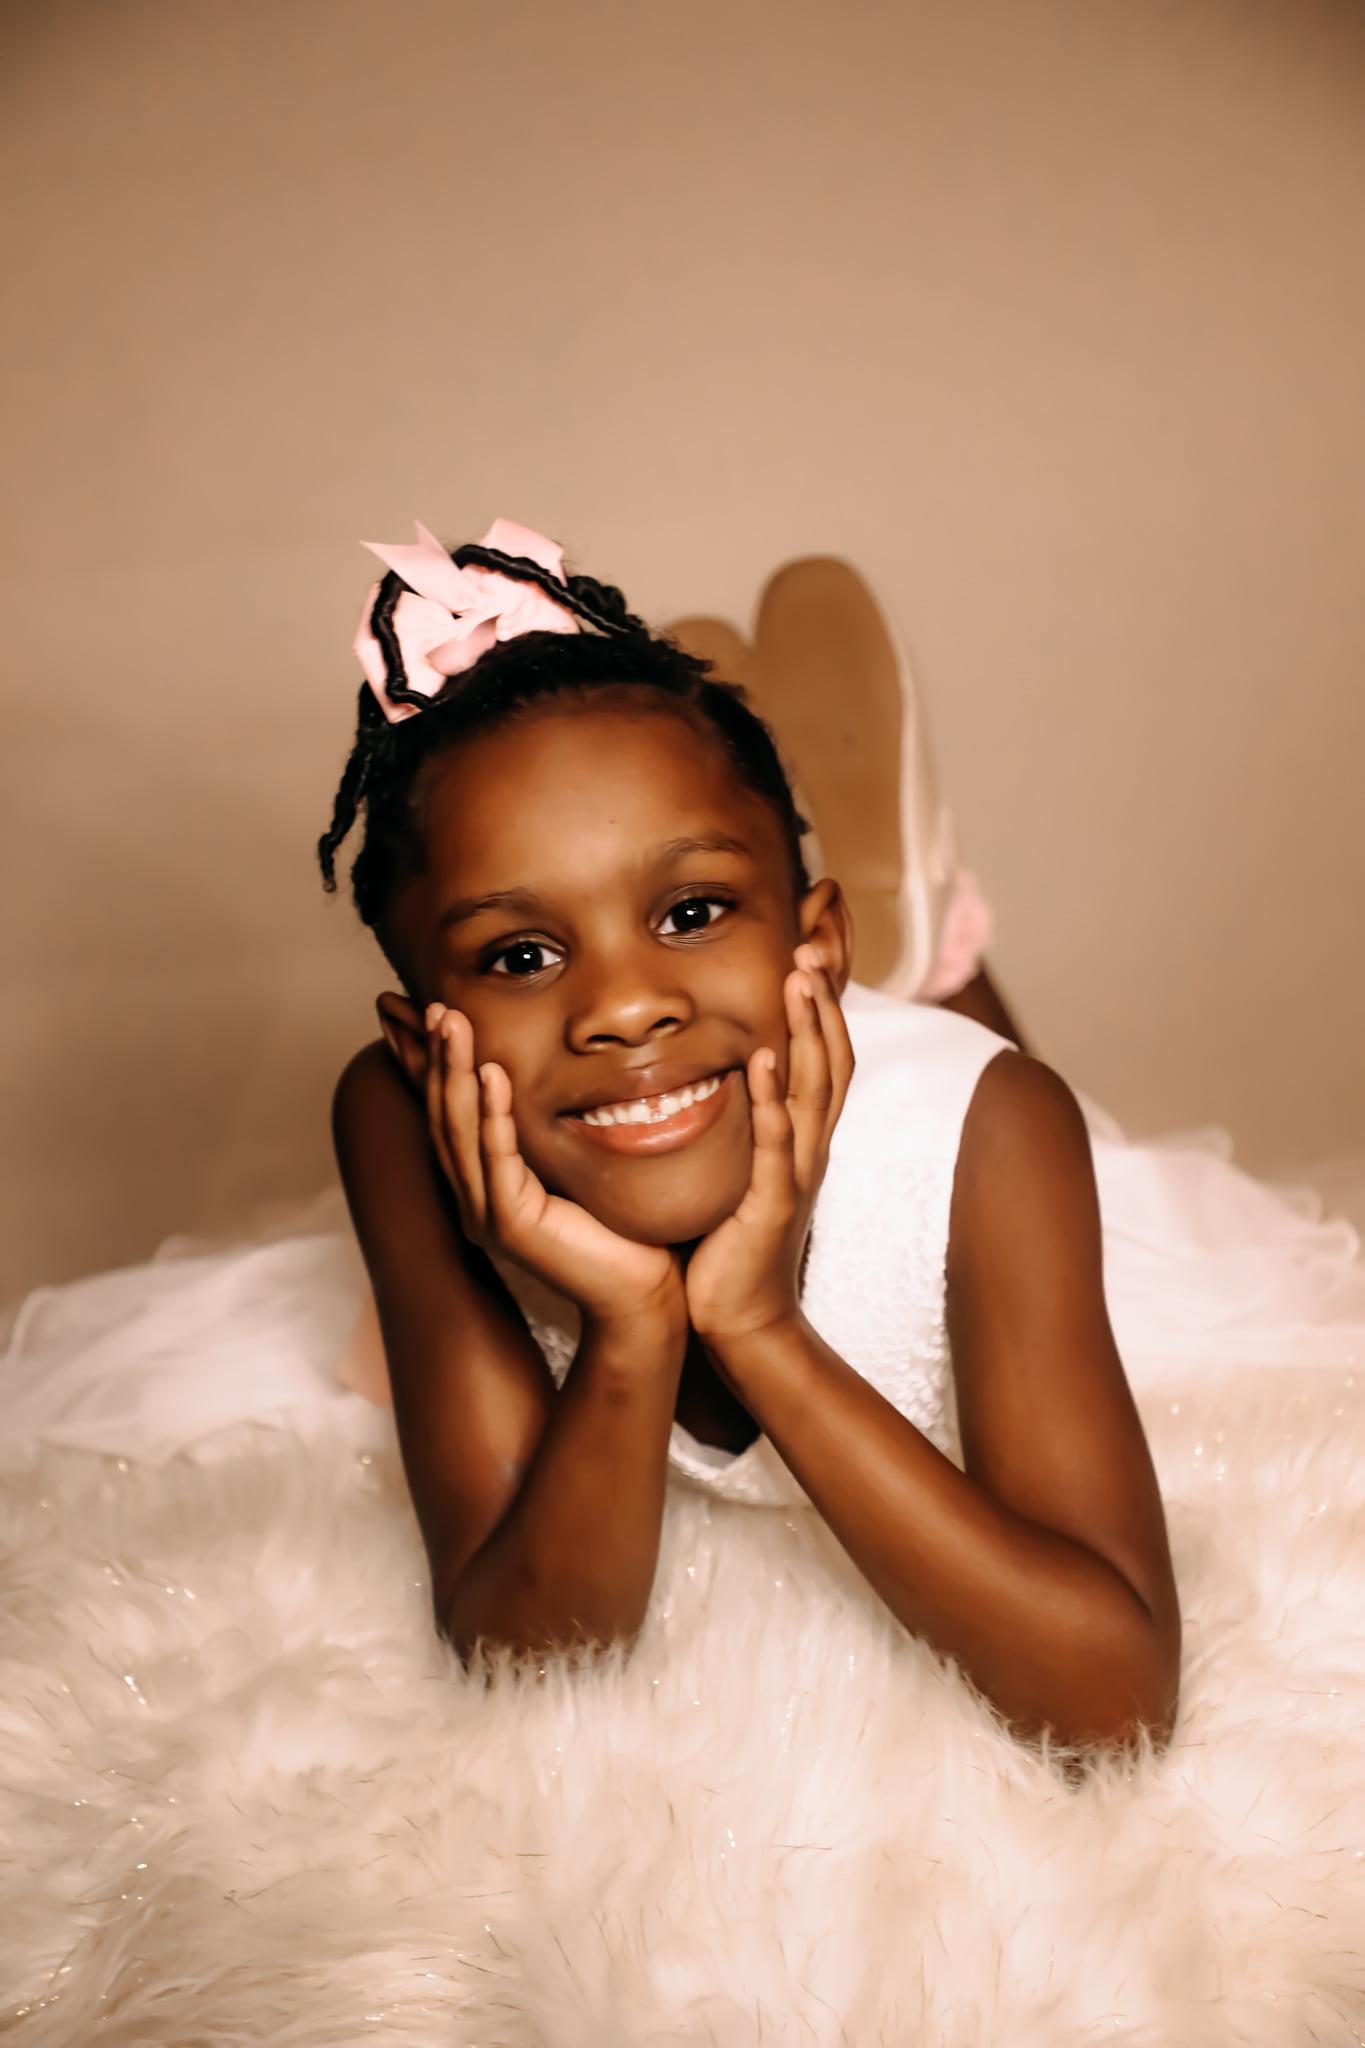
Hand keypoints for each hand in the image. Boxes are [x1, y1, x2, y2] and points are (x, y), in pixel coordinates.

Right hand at [425, 1005, 685, 1332]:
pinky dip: (493, 1115)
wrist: (644, 1291)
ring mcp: (488, 1215)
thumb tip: (561, 1069)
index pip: (448, 1111)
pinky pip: (499, 1161)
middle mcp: (476, 1198)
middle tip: (431, 1004)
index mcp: (486, 1183)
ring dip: (453, 1071)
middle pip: (443, 1114)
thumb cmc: (622, 1227)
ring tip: (449, 1021)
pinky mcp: (513, 1227)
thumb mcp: (579, 1160)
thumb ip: (556, 1124)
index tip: (414, 1010)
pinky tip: (491, 1074)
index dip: (427, 1061)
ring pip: (459, 1131)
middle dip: (433, 1056)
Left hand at [684, 947, 853, 1347]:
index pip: (826, 1060)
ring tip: (797, 982)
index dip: (824, 1009)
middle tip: (809, 949)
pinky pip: (777, 1144)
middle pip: (832, 1061)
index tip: (807, 957)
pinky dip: (772, 1101)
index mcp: (804, 1138)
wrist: (738, 1317)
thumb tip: (725, 1070)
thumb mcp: (743, 1167)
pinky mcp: (770, 1204)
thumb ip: (745, 1122)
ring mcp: (795, 1174)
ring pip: (814, 1091)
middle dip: (823, 1004)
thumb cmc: (731, 1242)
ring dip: (808, 1033)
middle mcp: (810, 1148)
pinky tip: (761, 1062)